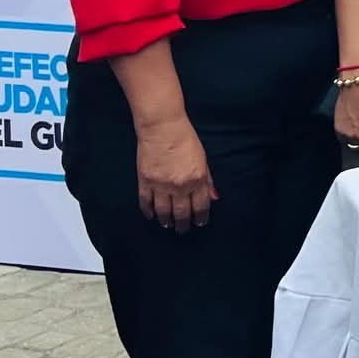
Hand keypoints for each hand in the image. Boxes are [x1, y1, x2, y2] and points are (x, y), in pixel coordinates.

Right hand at [134, 114, 214, 231]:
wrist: (162, 127)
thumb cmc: (185, 140)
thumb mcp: (203, 159)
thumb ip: (207, 180)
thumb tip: (213, 197)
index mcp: (197, 179)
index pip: (201, 206)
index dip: (200, 217)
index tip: (200, 223)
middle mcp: (180, 186)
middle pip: (182, 213)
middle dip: (184, 224)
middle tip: (183, 230)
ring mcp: (161, 185)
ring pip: (164, 211)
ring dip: (167, 221)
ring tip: (168, 225)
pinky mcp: (145, 181)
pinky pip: (146, 202)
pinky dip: (148, 211)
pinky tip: (151, 216)